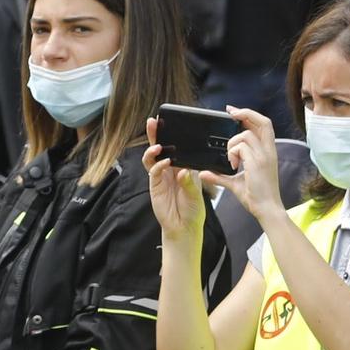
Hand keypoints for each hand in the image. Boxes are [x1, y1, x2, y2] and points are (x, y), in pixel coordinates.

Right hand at [143, 116, 206, 240]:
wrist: (185, 227)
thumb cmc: (193, 209)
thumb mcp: (197, 193)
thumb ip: (189, 182)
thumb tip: (183, 171)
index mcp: (183, 167)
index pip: (176, 148)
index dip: (172, 135)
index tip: (170, 123)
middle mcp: (170, 169)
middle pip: (160, 148)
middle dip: (156, 135)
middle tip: (153, 122)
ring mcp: (161, 177)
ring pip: (152, 157)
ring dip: (153, 149)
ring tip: (158, 145)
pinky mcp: (155, 186)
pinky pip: (153, 172)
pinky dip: (158, 165)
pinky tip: (164, 163)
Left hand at [204, 106, 283, 221]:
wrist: (267, 210)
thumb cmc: (256, 197)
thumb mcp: (235, 183)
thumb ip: (220, 176)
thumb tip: (203, 173)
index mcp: (267, 152)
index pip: (263, 125)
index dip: (249, 114)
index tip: (233, 112)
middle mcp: (269, 151)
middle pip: (263, 121)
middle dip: (246, 113)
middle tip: (230, 113)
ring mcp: (264, 156)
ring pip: (245, 135)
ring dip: (232, 144)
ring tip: (231, 160)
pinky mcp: (258, 162)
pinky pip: (241, 147)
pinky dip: (232, 153)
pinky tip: (233, 165)